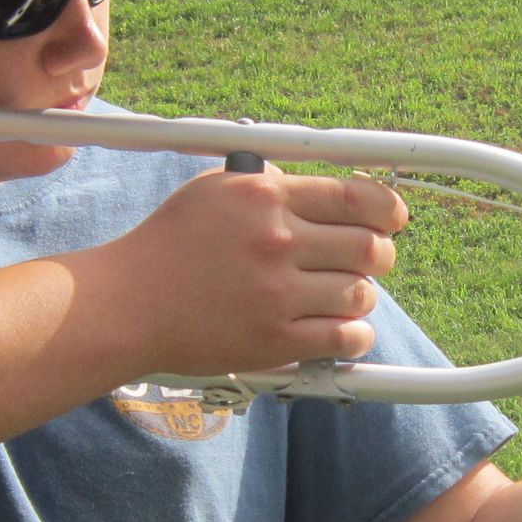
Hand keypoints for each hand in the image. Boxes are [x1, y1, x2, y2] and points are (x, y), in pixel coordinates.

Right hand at [99, 162, 407, 374]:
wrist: (128, 304)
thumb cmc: (167, 245)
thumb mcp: (212, 191)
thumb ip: (267, 181)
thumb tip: (320, 185)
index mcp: (264, 196)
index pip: (354, 196)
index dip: (387, 209)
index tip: (394, 218)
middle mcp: (275, 240)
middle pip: (368, 246)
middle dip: (379, 254)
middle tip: (370, 259)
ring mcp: (276, 293)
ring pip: (360, 294)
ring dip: (361, 296)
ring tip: (344, 296)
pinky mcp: (274, 339)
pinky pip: (344, 337)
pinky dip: (355, 335)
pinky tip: (344, 330)